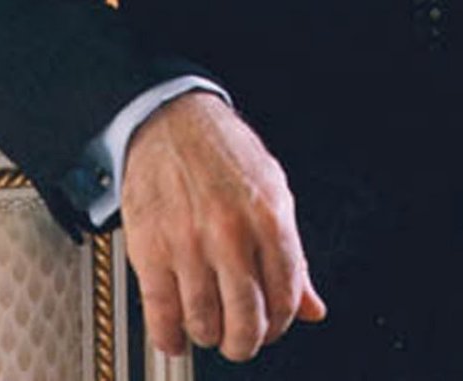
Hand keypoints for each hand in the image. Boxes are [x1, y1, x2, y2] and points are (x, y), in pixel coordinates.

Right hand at [121, 90, 326, 361]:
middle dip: (246, 343)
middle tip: (242, 340)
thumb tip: (312, 307)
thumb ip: (293, 254)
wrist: (172, 120)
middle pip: (246, 320)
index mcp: (268, 216)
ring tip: (211, 327)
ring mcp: (188, 243)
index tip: (273, 327)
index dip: (281, 324)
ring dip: (210, 336)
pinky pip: (161, 314)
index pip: (285, 297)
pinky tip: (177, 336)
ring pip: (204, 323)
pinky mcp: (150, 249)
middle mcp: (230, 232)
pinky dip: (170, 337)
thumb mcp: (273, 190)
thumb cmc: (224, 152)